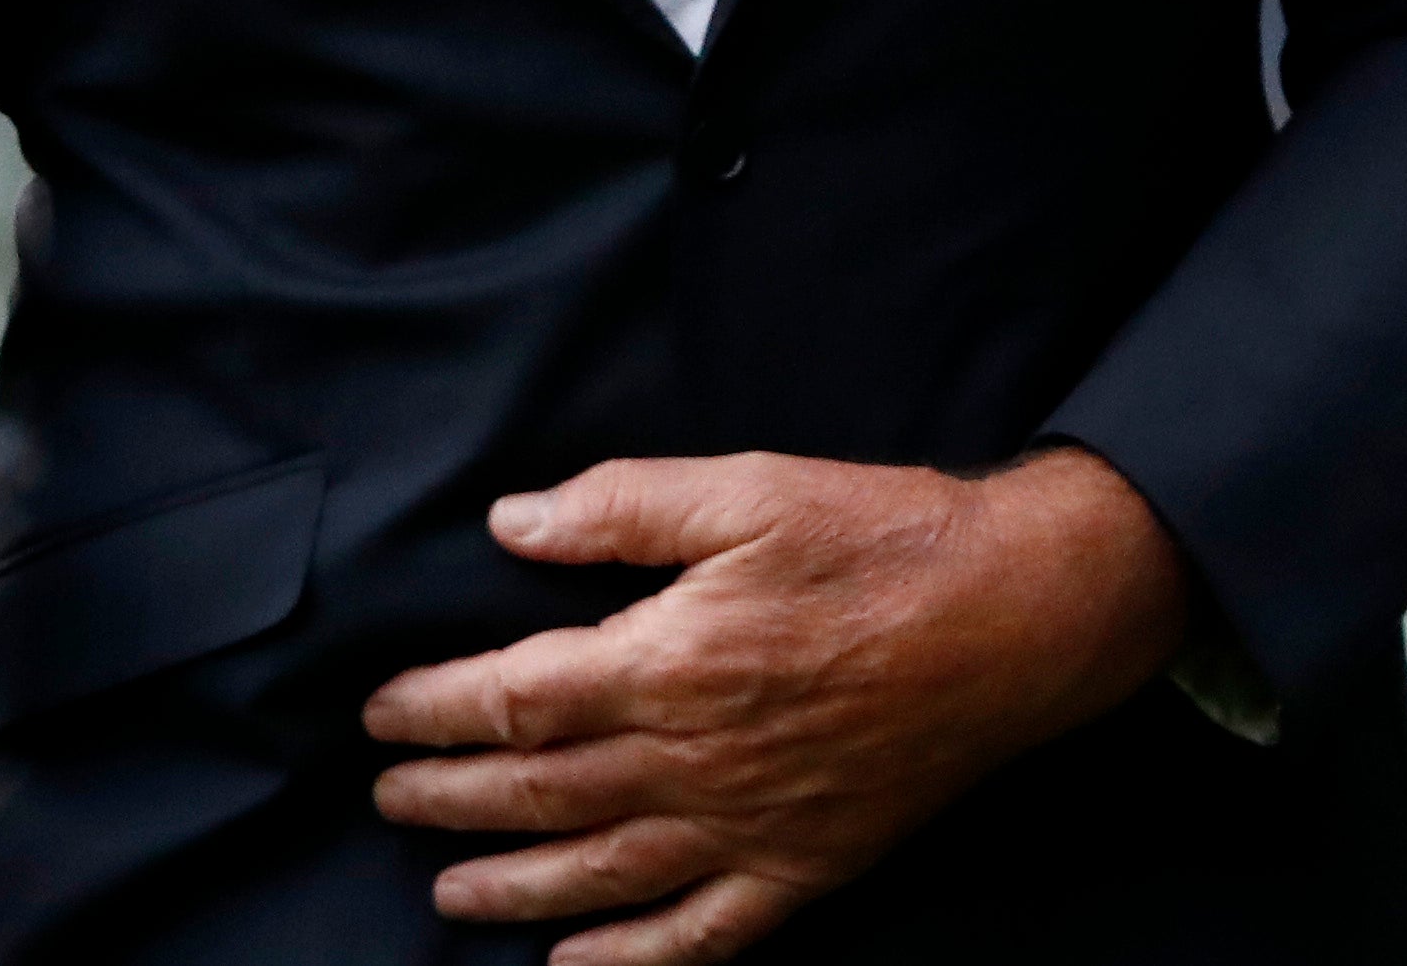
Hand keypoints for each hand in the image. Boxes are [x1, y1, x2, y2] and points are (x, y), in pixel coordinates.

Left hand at [362, 446, 1193, 964]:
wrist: (1025, 613)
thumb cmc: (891, 539)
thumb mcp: (756, 487)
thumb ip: (627, 504)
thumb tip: (516, 521)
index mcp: (673, 661)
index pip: (515, 698)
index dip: (435, 708)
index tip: (382, 710)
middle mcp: (696, 759)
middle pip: (538, 794)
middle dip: (447, 798)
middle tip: (387, 796)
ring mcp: (750, 825)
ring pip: (599, 875)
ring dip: (509, 887)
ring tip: (448, 891)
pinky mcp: (805, 864)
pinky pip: (700, 935)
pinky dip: (628, 962)